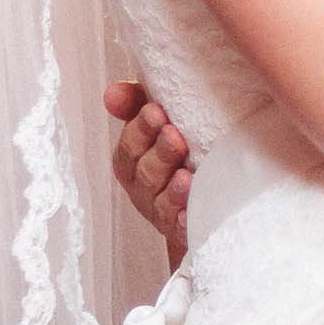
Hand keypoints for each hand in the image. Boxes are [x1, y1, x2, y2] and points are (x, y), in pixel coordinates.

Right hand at [105, 80, 190, 265]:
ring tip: (186, 175)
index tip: (156, 110)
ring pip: (162, 202)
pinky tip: (189, 214)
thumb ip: (136, 103)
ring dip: (172, 189)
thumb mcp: (158, 122)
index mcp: (134, 162)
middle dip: (159, 153)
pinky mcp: (185, 231)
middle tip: (174, 135)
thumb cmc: (179, 150)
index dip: (140, 130)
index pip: (129, 147)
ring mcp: (163, 212)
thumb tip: (112, 93)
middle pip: (145, 173)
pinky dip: (183, 221)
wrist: (211, 196)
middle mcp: (145, 189)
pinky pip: (180, 229)